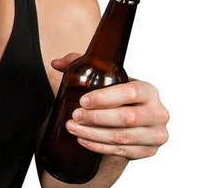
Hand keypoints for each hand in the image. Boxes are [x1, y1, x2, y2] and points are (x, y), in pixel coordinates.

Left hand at [52, 53, 169, 159]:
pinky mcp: (148, 151)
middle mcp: (158, 113)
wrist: (131, 120)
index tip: (83, 101)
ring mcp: (155, 134)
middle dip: (96, 118)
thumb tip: (56, 64)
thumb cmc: (116, 95)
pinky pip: (121, 151)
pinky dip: (99, 146)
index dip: (105, 98)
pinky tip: (83, 140)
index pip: (131, 93)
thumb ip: (80, 65)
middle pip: (127, 118)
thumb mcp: (103, 77)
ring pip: (122, 137)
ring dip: (94, 134)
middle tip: (75, 116)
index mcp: (149, 91)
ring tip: (73, 128)